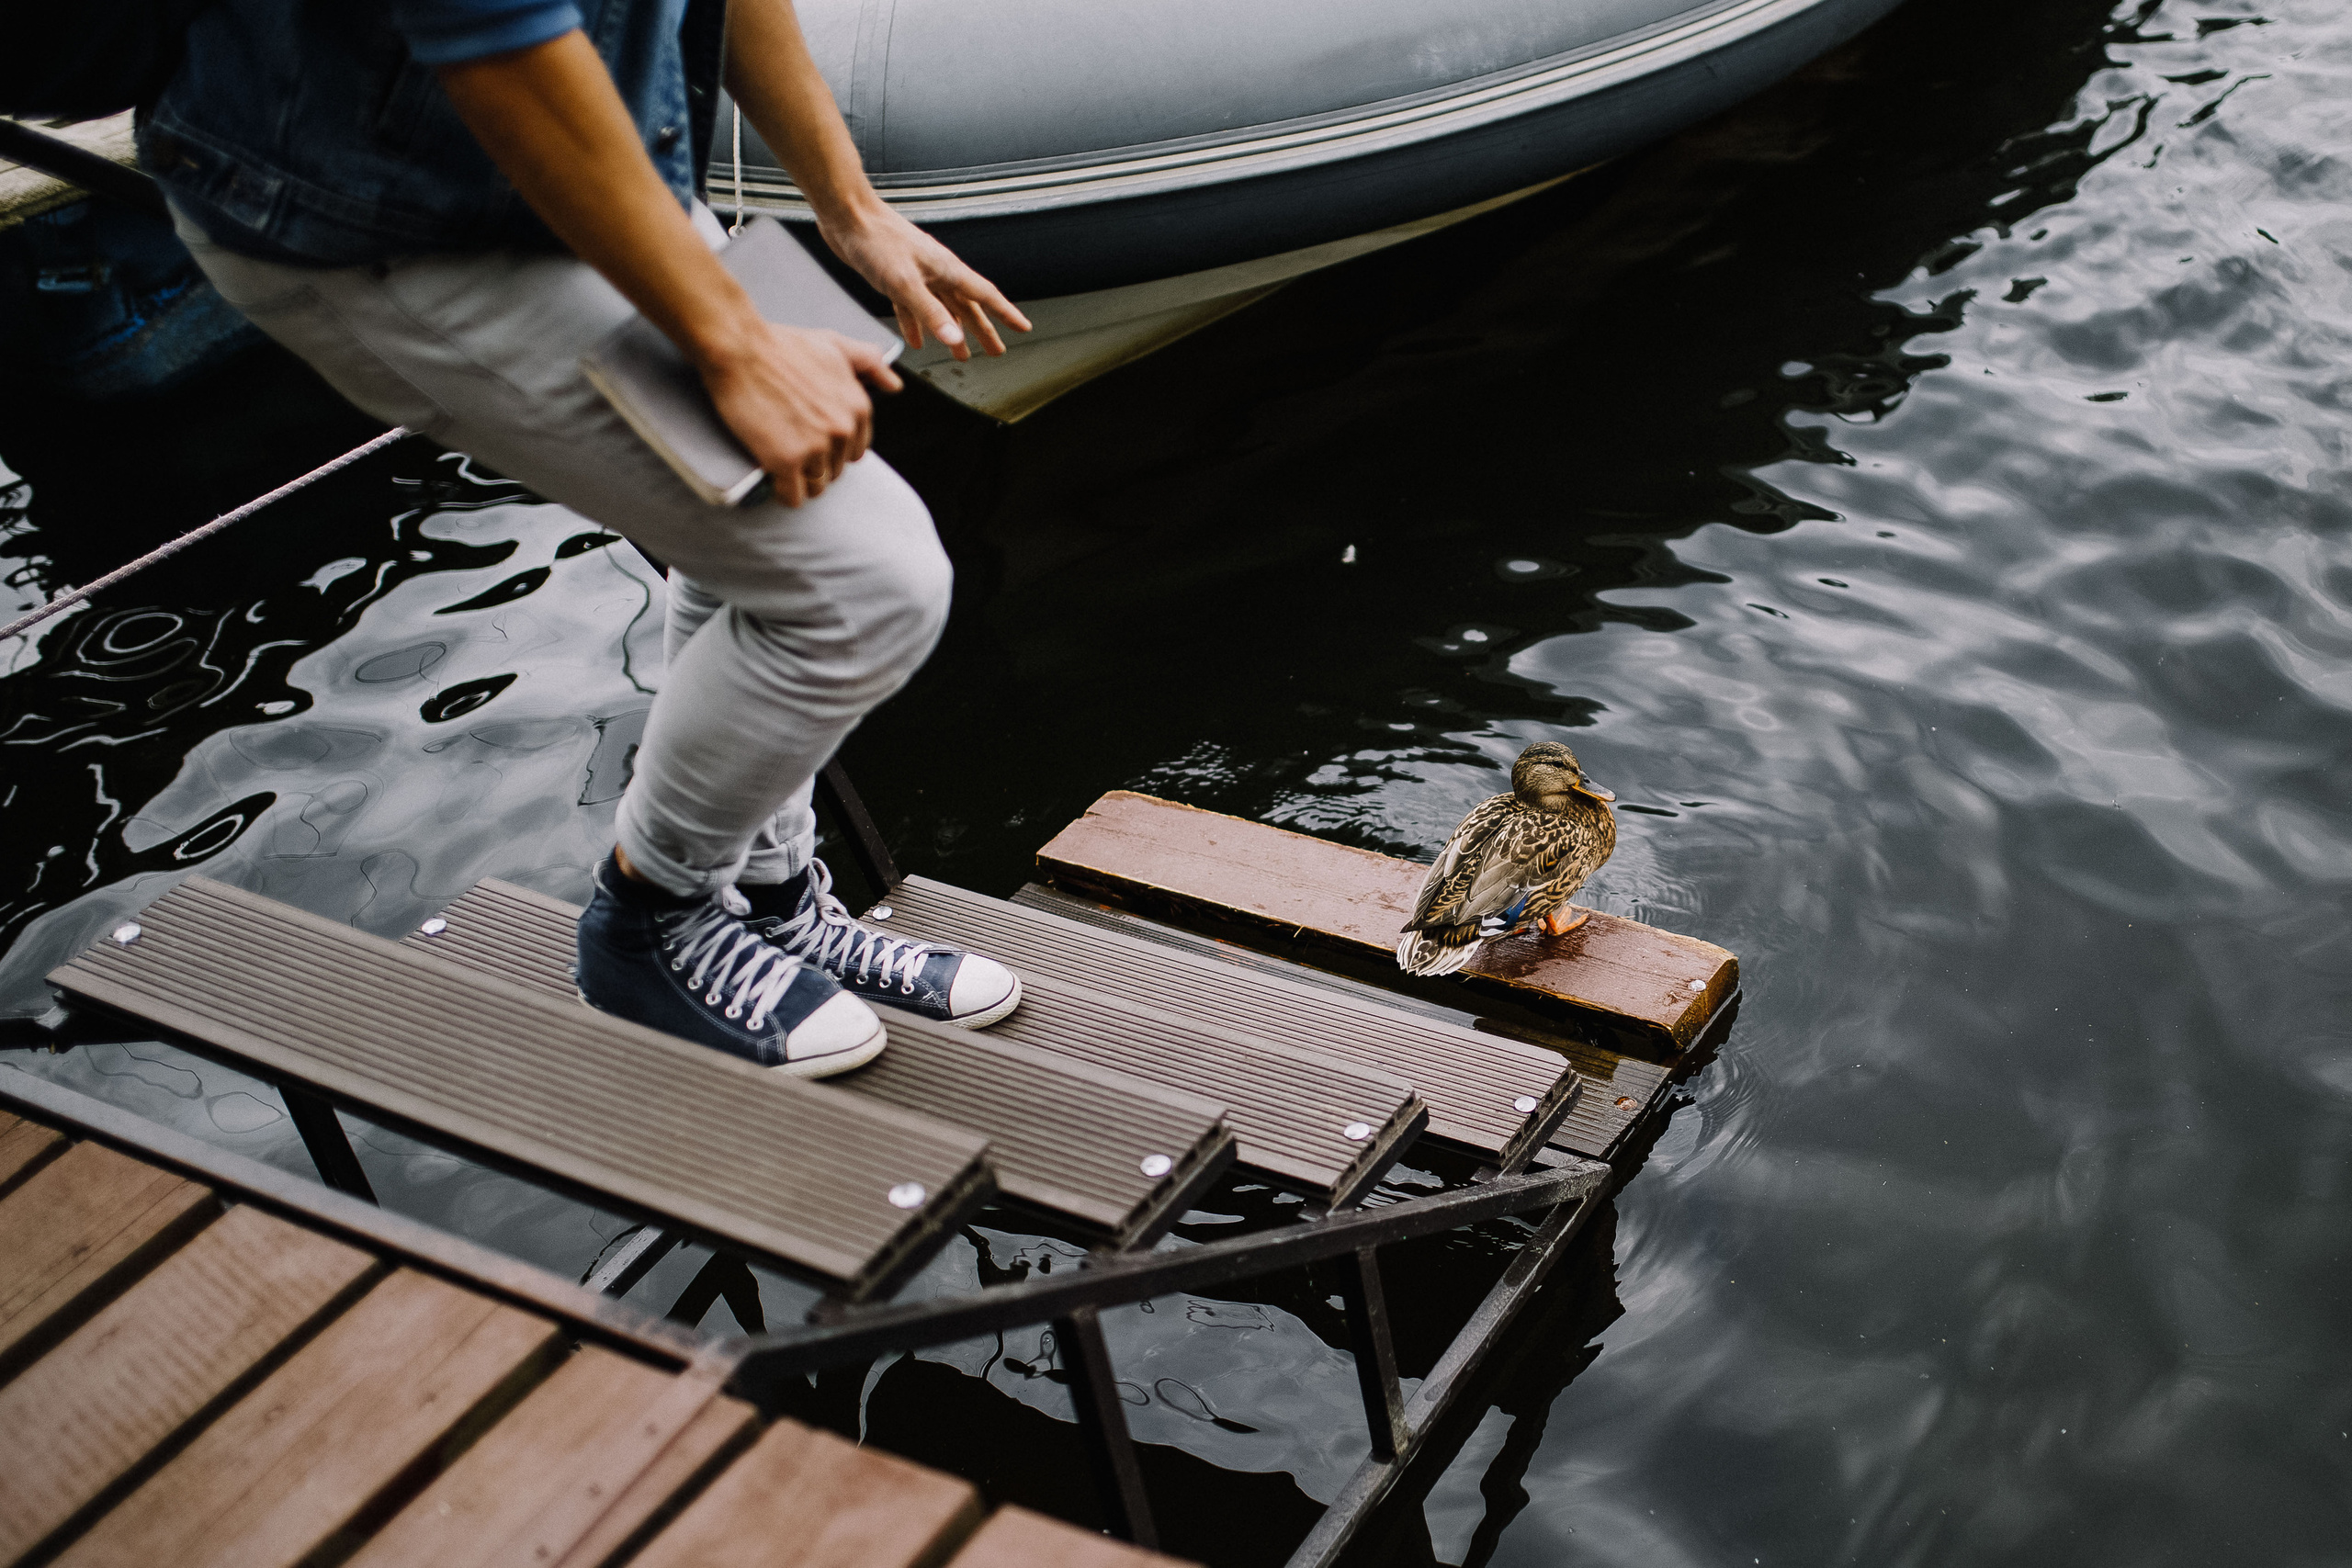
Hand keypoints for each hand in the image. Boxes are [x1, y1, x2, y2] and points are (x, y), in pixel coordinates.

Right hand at [693, 315, 902, 505]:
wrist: (739, 347)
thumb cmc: (780, 345)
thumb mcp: (834, 345)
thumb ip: (867, 363)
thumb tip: (894, 384)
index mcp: (858, 407)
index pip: (855, 450)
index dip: (832, 448)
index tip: (813, 440)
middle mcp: (843, 429)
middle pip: (836, 470)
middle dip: (816, 463)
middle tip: (791, 446)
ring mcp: (816, 447)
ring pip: (816, 486)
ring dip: (800, 480)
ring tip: (782, 462)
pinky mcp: (786, 461)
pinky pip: (793, 496)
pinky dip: (783, 493)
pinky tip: (773, 480)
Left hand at [821, 202, 1031, 360]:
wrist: (847, 215)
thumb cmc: (876, 241)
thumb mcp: (904, 283)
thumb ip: (929, 312)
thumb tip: (954, 339)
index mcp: (947, 270)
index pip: (985, 296)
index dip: (1006, 314)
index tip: (1023, 327)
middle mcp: (937, 272)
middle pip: (967, 307)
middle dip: (983, 330)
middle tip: (995, 351)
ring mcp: (917, 274)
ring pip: (942, 309)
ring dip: (952, 331)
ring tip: (961, 353)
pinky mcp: (896, 277)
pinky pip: (913, 307)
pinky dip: (917, 325)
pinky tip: (917, 340)